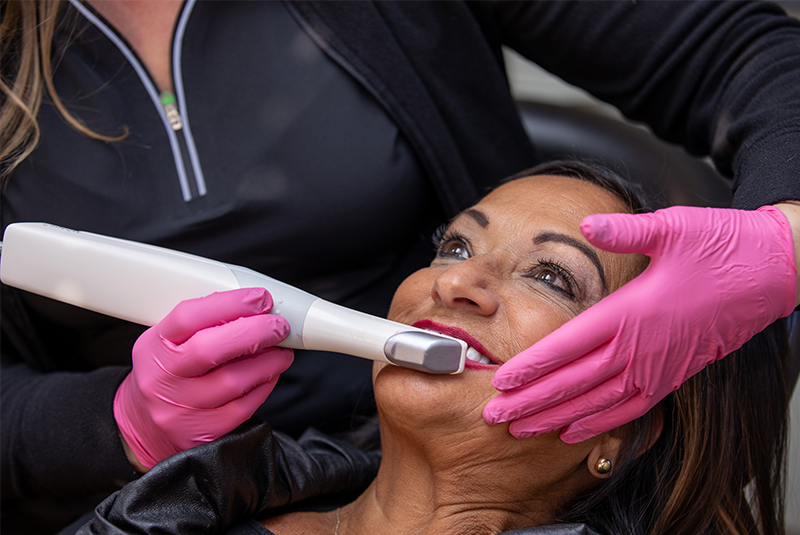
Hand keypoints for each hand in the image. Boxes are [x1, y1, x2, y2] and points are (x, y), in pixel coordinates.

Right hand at [114, 288, 293, 467]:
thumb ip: (204, 323)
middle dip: (255, 332)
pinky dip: (264, 386)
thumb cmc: (167, 374)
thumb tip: (254, 307)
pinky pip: (243, 407)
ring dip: (268, 362)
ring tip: (281, 351)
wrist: (143, 426)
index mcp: (154, 347)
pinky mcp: (202, 433)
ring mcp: (181, 409)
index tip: (260, 298)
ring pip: (234, 381)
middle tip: (278, 325)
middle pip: (211, 349)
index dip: (229, 304)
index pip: (188, 317)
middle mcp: (163, 378)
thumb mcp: (168, 342)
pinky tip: (269, 374)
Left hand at [483, 205, 795, 442]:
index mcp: (633, 311)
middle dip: (531, 401)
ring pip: (597, 402)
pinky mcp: (672, 375)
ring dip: (556, 418)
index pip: (570, 346)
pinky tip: (572, 433)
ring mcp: (658, 366)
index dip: (533, 366)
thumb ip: (625, 230)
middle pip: (575, 382)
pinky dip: (599, 424)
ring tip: (521, 430)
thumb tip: (587, 223)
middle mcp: (642, 346)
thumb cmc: (722, 246)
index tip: (500, 381)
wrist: (772, 272)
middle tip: (494, 417)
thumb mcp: (672, 228)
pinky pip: (631, 410)